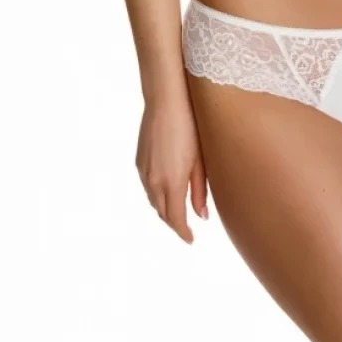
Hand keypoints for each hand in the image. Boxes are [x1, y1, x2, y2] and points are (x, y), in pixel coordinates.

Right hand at [136, 92, 208, 243]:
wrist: (166, 102)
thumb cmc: (190, 128)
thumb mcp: (200, 161)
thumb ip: (200, 191)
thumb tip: (202, 216)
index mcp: (172, 183)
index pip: (176, 219)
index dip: (183, 232)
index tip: (191, 239)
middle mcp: (154, 182)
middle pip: (162, 213)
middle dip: (174, 223)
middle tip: (186, 228)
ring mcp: (144, 172)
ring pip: (153, 201)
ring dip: (164, 210)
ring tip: (178, 211)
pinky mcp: (139, 162)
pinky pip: (147, 188)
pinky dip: (156, 196)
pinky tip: (166, 191)